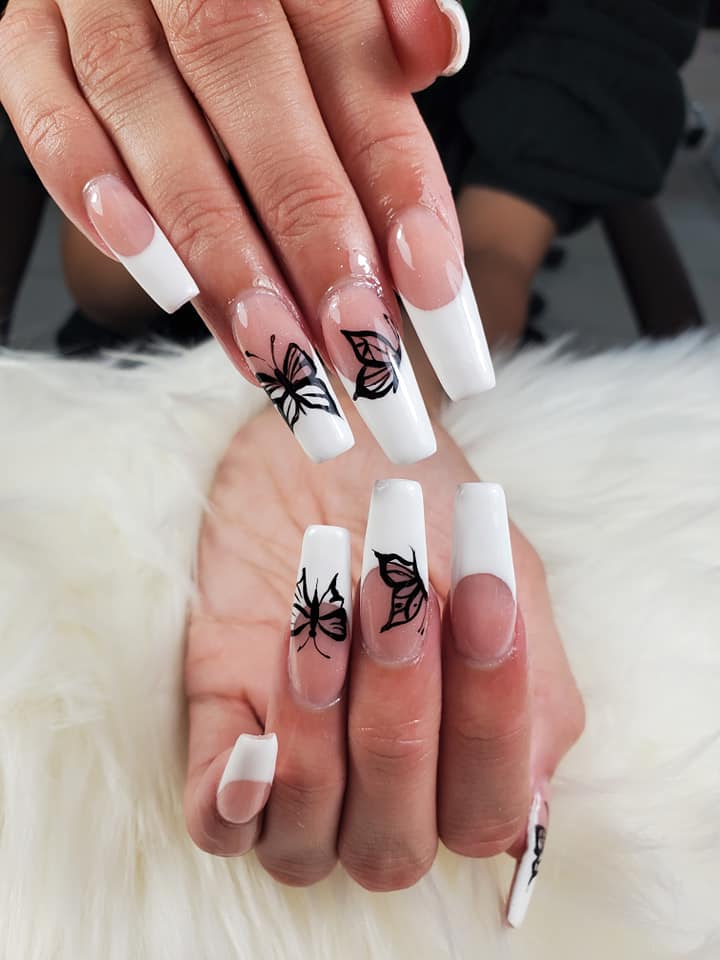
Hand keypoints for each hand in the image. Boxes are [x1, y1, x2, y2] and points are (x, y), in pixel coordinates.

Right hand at [0, 0, 492, 464]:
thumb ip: (382, 21)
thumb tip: (440, 45)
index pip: (359, 82)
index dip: (401, 192)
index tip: (436, 295)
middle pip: (263, 118)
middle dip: (316, 248)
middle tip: (363, 355)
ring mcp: (101, 4)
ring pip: (159, 136)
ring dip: (220, 257)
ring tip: (278, 354)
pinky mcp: (28, 36)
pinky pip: (45, 114)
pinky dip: (92, 196)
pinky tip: (156, 280)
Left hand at [184, 403, 583, 920]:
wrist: (336, 439)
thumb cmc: (427, 509)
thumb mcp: (498, 576)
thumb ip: (532, 680)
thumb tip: (531, 790)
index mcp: (467, 763)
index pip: (486, 813)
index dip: (486, 722)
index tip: (481, 600)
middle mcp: (386, 792)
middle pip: (392, 845)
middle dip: (396, 720)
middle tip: (393, 593)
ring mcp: (300, 768)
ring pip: (305, 842)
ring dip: (314, 735)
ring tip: (324, 613)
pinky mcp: (223, 730)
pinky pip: (216, 826)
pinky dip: (230, 808)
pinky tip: (252, 750)